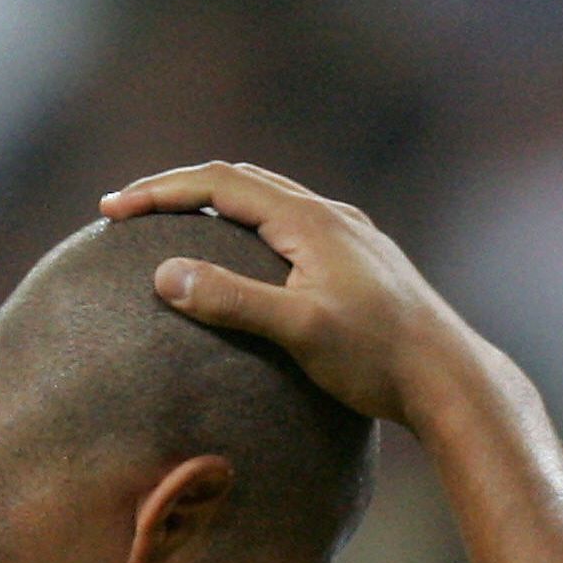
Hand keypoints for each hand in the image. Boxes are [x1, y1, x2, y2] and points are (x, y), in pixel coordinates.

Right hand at [101, 162, 493, 428]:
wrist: (451, 381)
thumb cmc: (378, 359)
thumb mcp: (299, 330)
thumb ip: (232, 300)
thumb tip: (164, 274)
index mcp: (309, 220)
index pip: (218, 183)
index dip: (159, 191)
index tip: (111, 212)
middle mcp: (331, 216)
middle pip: (241, 182)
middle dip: (182, 191)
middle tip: (133, 213)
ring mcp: (350, 238)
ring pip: (271, 203)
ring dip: (218, 207)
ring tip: (178, 231)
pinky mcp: (361, 265)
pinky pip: (293, 231)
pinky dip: (252, 232)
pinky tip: (248, 265)